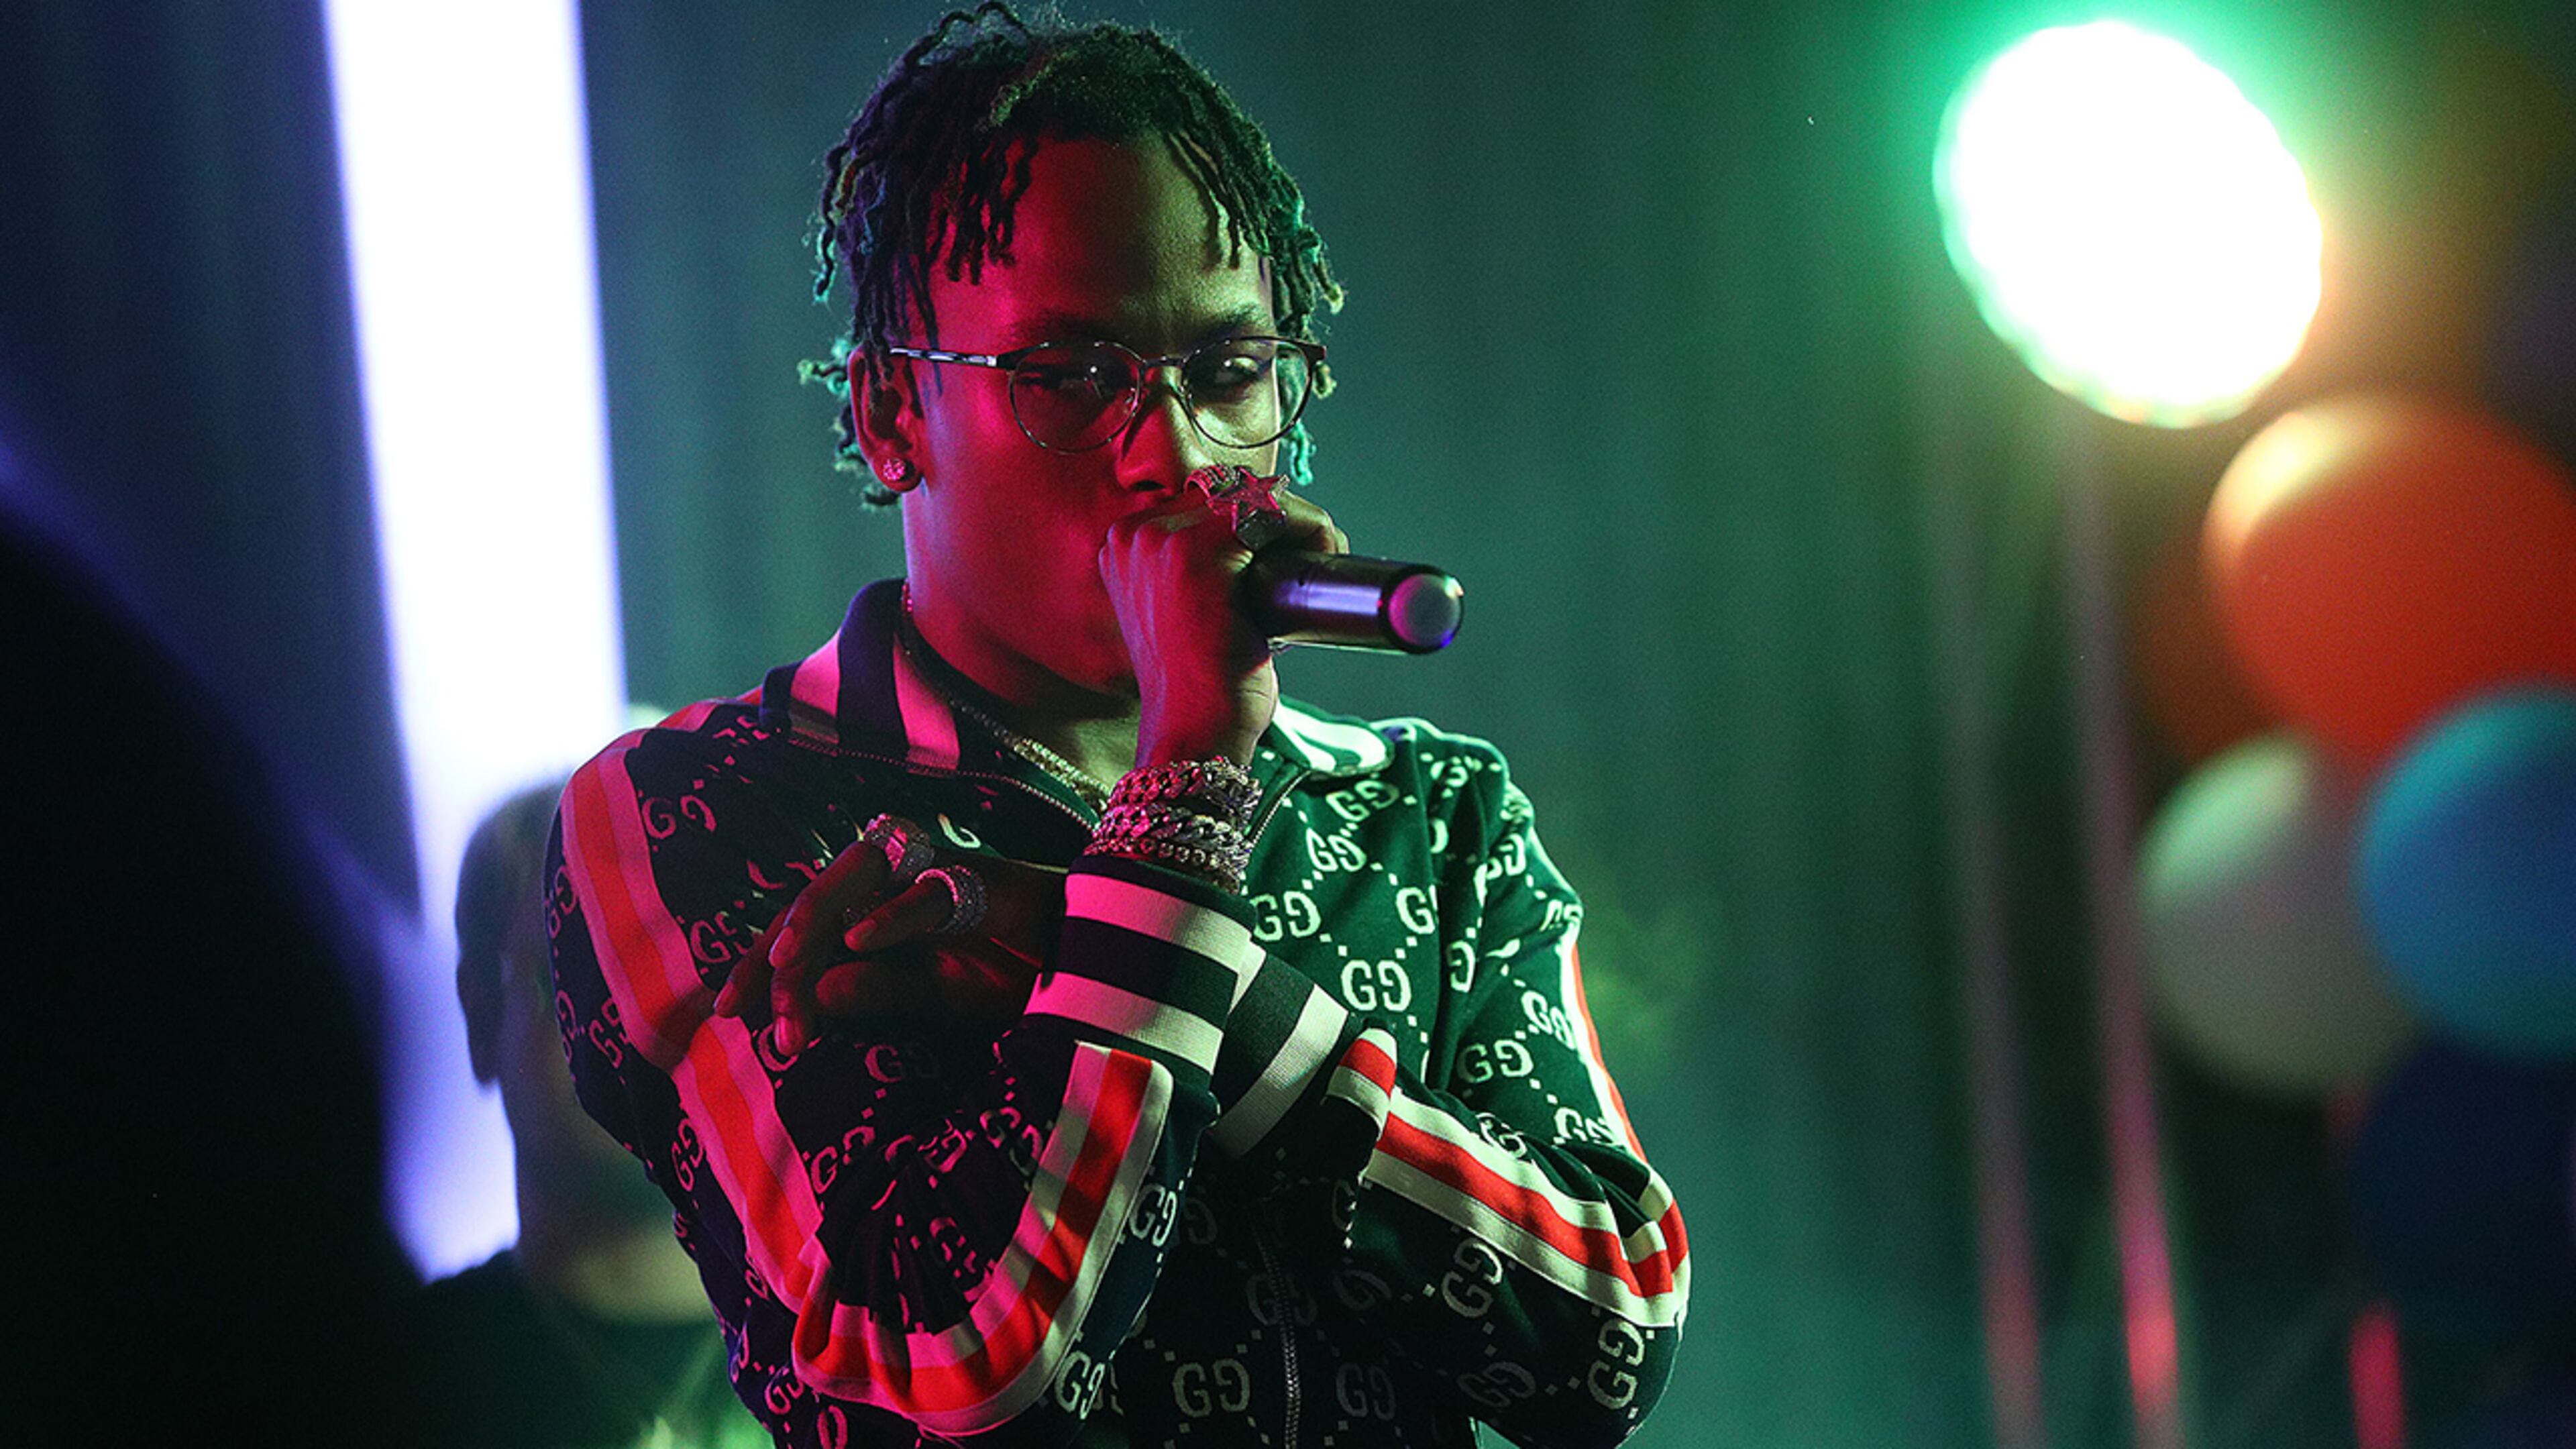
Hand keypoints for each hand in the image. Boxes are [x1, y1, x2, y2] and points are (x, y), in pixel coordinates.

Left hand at [714, 833, 1064, 1049]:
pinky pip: (931, 891)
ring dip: (818, 917)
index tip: (728, 1014)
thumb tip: (817, 997)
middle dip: (774, 950)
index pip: (809, 933)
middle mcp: (903, 882)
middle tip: (743, 1006)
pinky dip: (894, 912)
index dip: (763, 967)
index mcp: (884, 913)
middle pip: (818, 896)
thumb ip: (882, 994)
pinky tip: (860, 940)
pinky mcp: (986, 880)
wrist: (1105, 960)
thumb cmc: (1019, 973)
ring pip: (860, 875)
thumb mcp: (941, 1000)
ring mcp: (943, 873)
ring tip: (785, 964)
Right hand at [1098, 473, 1343, 766]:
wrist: (1194, 732)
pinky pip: (1272, 514)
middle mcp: (1132, 536)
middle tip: (1317, 555)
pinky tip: (1327, 549)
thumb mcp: (1192, 617)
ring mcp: (1159, 541)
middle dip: (1282, 519)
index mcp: (1126, 548)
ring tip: (1325, 554)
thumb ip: (1208, 573)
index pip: (1204, 501)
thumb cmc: (1202, 687)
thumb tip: (1265, 545)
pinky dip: (1311, 526)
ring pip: (1254, 499)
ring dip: (1301, 521)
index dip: (1257, 520)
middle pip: (1229, 493)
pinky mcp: (1196, 553)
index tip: (1290, 552)